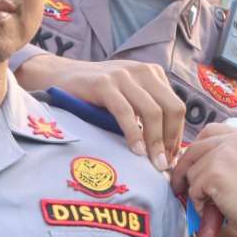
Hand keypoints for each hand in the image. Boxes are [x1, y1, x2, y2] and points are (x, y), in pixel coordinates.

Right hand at [15, 53, 182, 168]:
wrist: (59, 76)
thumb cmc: (96, 94)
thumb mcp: (128, 96)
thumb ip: (146, 113)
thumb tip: (166, 149)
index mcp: (153, 74)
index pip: (176, 107)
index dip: (177, 135)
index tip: (172, 158)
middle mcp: (142, 71)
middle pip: (171, 108)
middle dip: (171, 140)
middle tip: (165, 165)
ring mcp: (123, 76)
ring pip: (152, 112)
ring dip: (156, 142)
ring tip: (155, 164)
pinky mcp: (103, 84)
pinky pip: (125, 113)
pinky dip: (134, 134)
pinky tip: (136, 151)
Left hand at [170, 123, 236, 236]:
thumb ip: (230, 158)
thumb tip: (195, 164)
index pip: (210, 131)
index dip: (197, 148)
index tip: (191, 163)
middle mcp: (236, 139)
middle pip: (195, 148)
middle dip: (183, 168)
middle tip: (180, 185)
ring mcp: (224, 154)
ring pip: (193, 171)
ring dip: (196, 190)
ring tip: (211, 204)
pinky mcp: (215, 172)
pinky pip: (194, 188)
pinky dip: (199, 203)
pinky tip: (213, 210)